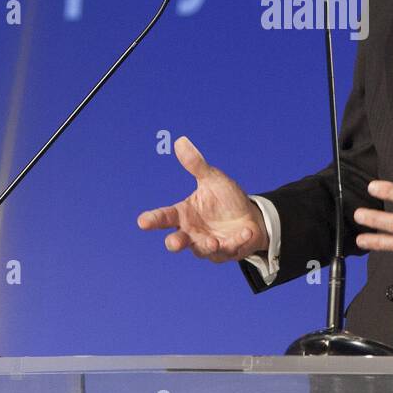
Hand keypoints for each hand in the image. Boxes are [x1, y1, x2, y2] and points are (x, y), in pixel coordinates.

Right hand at [136, 136, 268, 262]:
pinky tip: (245, 232)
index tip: (142, 222)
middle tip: (175, 242)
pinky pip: (231, 249)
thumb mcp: (213, 179)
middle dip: (175, 243)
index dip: (153, 220)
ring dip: (207, 246)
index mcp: (184, 214)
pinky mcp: (228, 251)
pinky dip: (238, 241)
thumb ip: (196, 165)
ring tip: (212, 241)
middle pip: (178, 241)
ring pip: (203, 250)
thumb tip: (180, 141)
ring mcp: (209, 245)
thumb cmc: (225, 199)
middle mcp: (193, 233)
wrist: (250, 216)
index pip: (165, 217)